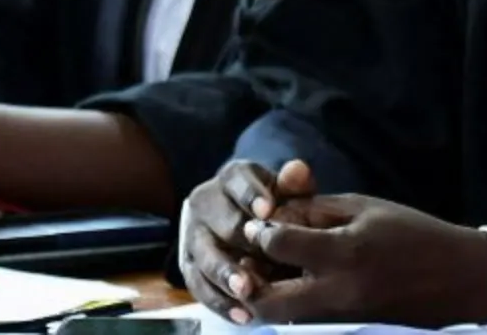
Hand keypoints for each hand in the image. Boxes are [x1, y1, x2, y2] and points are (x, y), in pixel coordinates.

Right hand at [179, 158, 315, 321]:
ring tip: (248, 291)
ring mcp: (192, 236)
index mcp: (231, 178)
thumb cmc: (272, 205)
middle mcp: (205, 203)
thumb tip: (298, 170)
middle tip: (264, 257)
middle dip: (244, 241)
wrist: (241, 218)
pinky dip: (220, 302)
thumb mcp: (285, 190)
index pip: (239, 182)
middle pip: (223, 223)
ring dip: (227, 275)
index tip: (268, 211)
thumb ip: (294, 184)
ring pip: (206, 257)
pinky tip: (242, 314)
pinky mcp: (188, 266)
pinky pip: (200, 287)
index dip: (252, 196)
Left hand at [241, 193, 486, 327]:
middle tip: (248, 258)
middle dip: (247, 278)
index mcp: (345, 252)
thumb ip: (317, 210)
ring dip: (262, 296)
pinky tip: (290, 284)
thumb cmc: (414, 233)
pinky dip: (284, 305)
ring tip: (266, 271)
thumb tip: (275, 215)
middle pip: (263, 300)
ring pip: (276, 317)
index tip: (260, 221)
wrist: (457, 279)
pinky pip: (298, 321)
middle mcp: (336, 291)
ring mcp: (338, 317)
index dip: (261, 230)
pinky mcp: (343, 328)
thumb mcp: (367, 208)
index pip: (278, 244)